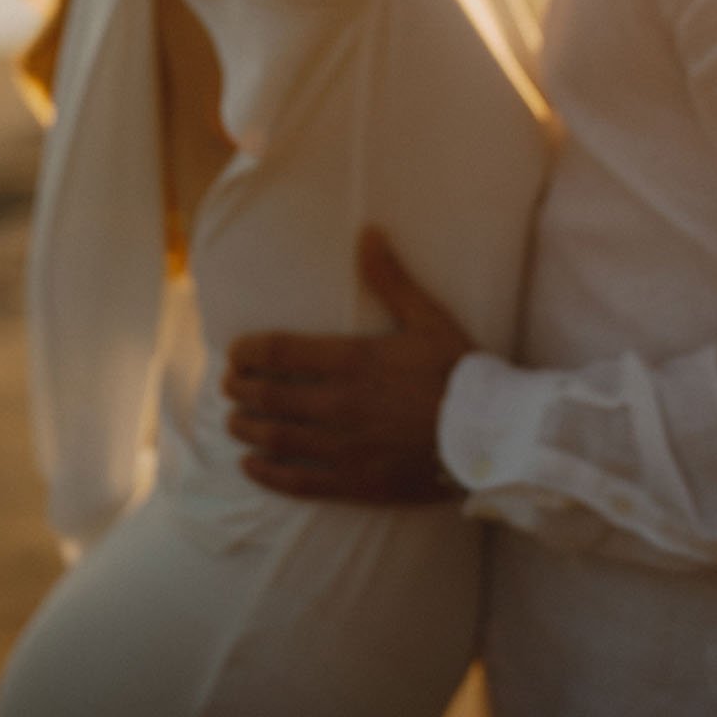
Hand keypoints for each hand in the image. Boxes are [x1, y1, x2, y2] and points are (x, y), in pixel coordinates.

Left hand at [223, 230, 471, 504]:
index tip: (235, 352)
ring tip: (235, 422)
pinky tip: (252, 465)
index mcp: (351, 360)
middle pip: (269, 396)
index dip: (248, 351)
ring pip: (276, 438)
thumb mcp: (426, 317)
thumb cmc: (458, 371)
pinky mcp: (353, 484)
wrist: (487, 435)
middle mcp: (338, 404)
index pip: (279, 351)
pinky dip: (267, 474)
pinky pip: (297, 482)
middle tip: (228, 386)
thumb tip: (367, 232)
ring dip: (247, 429)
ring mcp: (343, 448)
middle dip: (241, 390)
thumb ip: (390, 278)